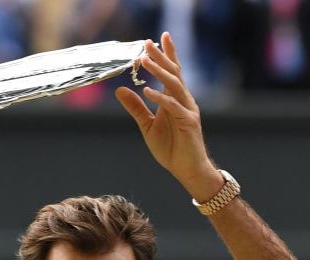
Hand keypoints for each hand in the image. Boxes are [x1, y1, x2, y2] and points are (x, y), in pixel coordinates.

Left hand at [115, 33, 217, 194]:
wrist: (187, 169)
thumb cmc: (172, 148)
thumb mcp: (148, 126)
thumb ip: (136, 107)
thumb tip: (120, 90)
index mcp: (174, 100)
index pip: (171, 72)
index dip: (165, 55)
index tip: (156, 39)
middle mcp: (183, 100)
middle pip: (173, 73)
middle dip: (161, 57)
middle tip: (147, 42)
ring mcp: (187, 110)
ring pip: (174, 86)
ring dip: (159, 72)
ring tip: (145, 61)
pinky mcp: (189, 123)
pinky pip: (173, 107)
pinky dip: (160, 98)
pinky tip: (148, 91)